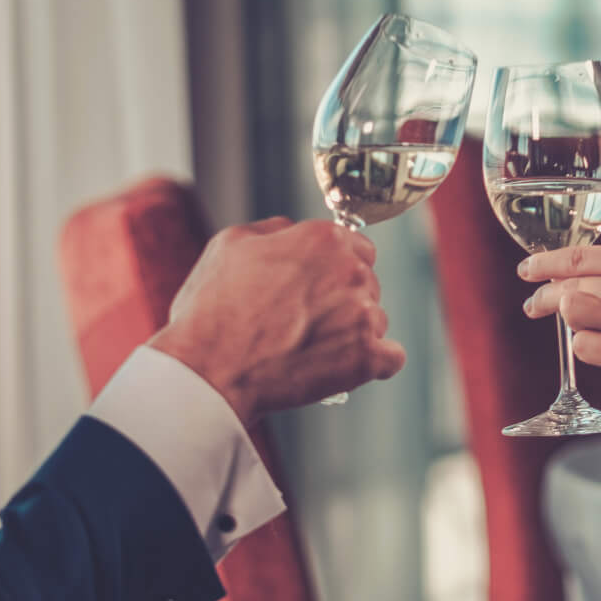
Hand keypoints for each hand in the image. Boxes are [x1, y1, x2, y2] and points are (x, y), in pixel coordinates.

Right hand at [151, 218, 405, 420]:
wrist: (210, 370)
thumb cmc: (213, 309)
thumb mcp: (230, 244)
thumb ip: (274, 230)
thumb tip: (293, 231)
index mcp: (323, 239)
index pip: (358, 247)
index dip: (338, 268)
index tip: (320, 287)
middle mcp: (351, 270)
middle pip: (368, 283)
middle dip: (345, 301)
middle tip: (307, 322)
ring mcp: (362, 315)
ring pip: (376, 320)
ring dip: (352, 333)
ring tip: (311, 348)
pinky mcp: (366, 357)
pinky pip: (391, 358)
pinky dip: (372, 364)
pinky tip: (345, 366)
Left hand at [519, 244, 600, 409]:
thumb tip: (555, 274)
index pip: (578, 256)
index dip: (543, 264)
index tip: (526, 270)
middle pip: (567, 287)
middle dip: (543, 300)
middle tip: (533, 308)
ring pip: (571, 313)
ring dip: (572, 324)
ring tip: (588, 330)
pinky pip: (582, 348)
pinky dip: (587, 351)